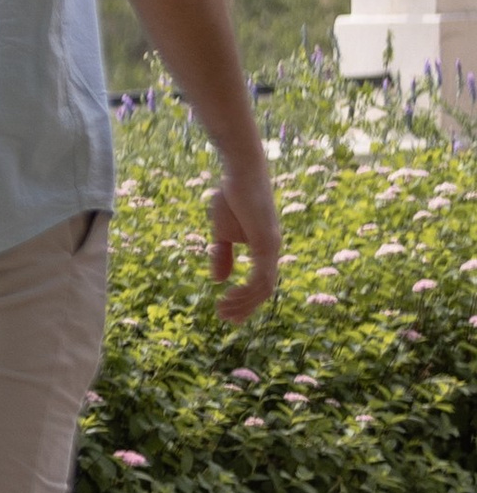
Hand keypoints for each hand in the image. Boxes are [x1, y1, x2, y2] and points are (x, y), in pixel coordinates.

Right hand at [209, 166, 280, 323]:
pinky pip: (262, 275)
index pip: (260, 283)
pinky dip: (247, 290)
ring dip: (244, 303)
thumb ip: (222, 255)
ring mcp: (272, 247)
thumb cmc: (231, 197)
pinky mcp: (267, 243)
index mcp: (264, 249)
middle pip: (265, 291)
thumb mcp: (222, 232)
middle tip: (227, 319)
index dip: (246, 301)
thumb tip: (220, 280)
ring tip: (223, 310)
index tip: (229, 313)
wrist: (239, 173)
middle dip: (245, 308)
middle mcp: (273, 251)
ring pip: (264, 288)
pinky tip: (229, 294)